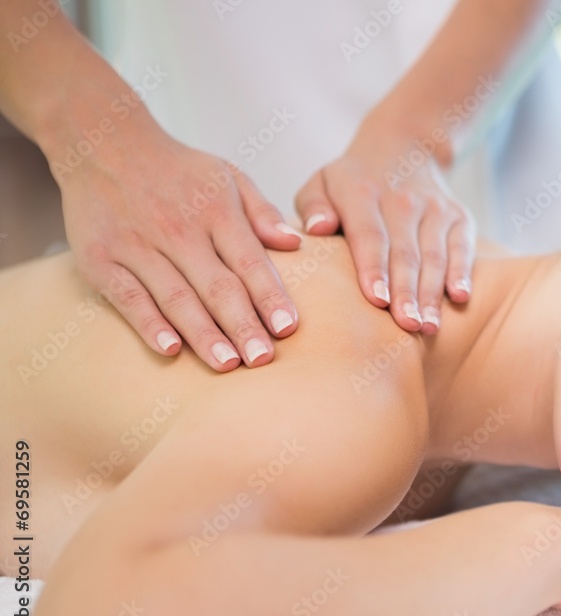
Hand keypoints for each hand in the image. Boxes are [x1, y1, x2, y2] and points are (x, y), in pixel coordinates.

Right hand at [61, 127, 300, 370]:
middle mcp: (179, 230)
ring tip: (228, 364)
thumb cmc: (178, 170)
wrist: (102, 143)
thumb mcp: (229, 176)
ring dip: (203, 333)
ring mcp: (137, 245)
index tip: (289, 328)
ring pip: (176, 297)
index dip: (270, 296)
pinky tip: (170, 350)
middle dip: (243, 325)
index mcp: (216, 211)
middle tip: (264, 360)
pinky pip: (128, 297)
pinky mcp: (100, 259)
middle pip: (217, 286)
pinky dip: (148, 323)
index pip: (249, 261)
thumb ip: (262, 213)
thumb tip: (297, 244)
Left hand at [294, 114, 473, 334]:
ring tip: (429, 326)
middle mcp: (402, 199)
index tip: (376, 299)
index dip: (374, 268)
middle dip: (407, 291)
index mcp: (362, 193)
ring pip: (435, 255)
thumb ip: (314, 206)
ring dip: (432, 292)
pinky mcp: (459, 217)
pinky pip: (463, 247)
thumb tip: (317, 229)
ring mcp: (434, 208)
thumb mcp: (322, 183)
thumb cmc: (351, 183)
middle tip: (406, 325)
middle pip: (405, 252)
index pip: (370, 235)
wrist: (402, 147)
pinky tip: (460, 297)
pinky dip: (463, 272)